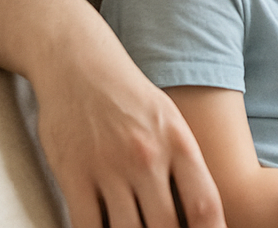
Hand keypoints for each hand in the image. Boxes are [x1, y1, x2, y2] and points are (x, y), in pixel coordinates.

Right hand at [33, 43, 223, 227]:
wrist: (80, 65)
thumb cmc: (131, 97)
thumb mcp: (171, 121)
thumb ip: (185, 164)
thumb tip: (202, 210)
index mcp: (179, 143)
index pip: (204, 205)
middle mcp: (148, 158)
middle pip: (166, 227)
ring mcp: (109, 169)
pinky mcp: (74, 176)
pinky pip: (87, 226)